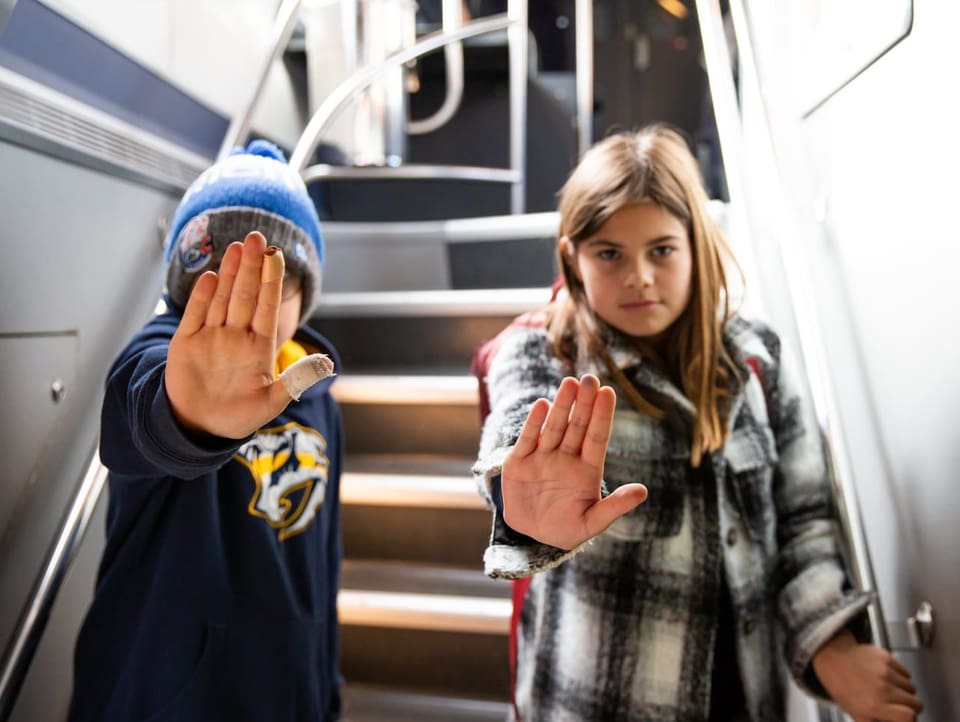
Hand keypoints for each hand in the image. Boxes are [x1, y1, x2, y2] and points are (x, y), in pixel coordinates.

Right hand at [165, 231, 295, 438]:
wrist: (199, 428)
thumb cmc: (238, 417)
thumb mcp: (271, 403)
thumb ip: (296, 382)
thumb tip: (327, 365)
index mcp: (258, 347)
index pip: (267, 307)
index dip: (271, 281)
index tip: (276, 255)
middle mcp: (236, 336)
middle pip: (245, 295)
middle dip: (251, 267)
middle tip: (257, 238)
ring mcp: (211, 337)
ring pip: (222, 299)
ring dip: (229, 274)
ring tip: (237, 248)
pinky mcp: (186, 344)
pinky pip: (195, 315)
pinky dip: (202, 297)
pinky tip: (211, 277)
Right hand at [501, 374, 647, 549]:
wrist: (530, 536)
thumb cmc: (566, 529)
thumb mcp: (592, 523)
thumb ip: (615, 507)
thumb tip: (643, 491)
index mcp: (587, 470)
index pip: (597, 437)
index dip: (602, 416)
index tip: (608, 393)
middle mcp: (566, 458)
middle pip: (577, 426)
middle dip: (584, 403)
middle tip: (590, 378)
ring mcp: (542, 457)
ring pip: (554, 426)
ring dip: (561, 405)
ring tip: (569, 383)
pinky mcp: (519, 461)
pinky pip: (528, 438)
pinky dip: (534, 423)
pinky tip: (542, 405)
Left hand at [812, 630, 923, 721]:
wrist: (833, 658)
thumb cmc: (842, 687)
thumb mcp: (856, 713)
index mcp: (874, 705)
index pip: (909, 716)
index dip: (911, 720)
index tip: (906, 719)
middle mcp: (882, 688)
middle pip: (916, 703)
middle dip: (910, 707)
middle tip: (897, 705)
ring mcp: (885, 671)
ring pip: (912, 688)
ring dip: (905, 691)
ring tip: (888, 689)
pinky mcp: (887, 658)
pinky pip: (907, 673)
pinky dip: (901, 677)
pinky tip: (886, 677)